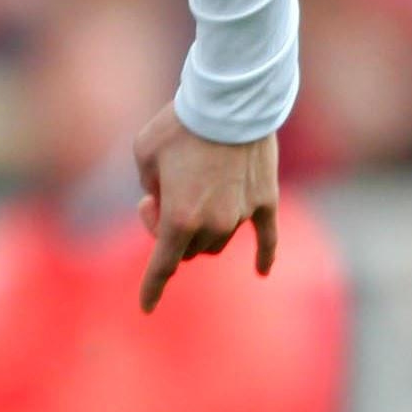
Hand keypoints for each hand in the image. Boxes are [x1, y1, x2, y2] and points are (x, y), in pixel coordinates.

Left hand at [132, 100, 278, 312]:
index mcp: (179, 217)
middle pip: (189, 250)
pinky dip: (264, 256)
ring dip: (200, 231)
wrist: (228, 103)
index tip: (145, 308)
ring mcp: (243, 215)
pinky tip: (262, 271)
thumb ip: (151, 186)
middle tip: (157, 198)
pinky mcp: (266, 201)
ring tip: (186, 188)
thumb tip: (164, 200)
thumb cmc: (178, 125)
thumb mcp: (144, 153)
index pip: (163, 266)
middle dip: (169, 233)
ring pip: (218, 242)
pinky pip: (267, 238)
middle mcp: (213, 224)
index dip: (152, 288)